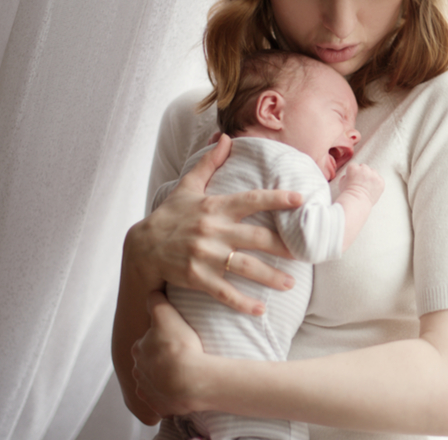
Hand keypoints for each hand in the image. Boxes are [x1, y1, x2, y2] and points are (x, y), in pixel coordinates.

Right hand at [126, 134, 302, 314]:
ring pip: (245, 268)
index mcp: (215, 207)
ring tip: (291, 284)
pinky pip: (224, 292)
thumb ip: (209, 164)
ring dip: (270, 277)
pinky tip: (261, 310)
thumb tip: (226, 138)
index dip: (276, 199)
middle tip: (307, 253)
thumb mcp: (187, 188)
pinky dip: (242, 303)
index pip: (251, 200)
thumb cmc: (169, 216)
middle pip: (256, 238)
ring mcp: (205, 256)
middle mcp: (213, 231)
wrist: (141, 249)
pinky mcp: (196, 277)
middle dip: (283, 246)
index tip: (300, 200)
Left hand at [131, 292, 207, 417]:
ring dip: (165, 381)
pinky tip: (186, 390)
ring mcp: (149, 392)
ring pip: (155, 384)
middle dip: (160, 362)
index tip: (173, 340)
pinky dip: (172, 398)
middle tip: (181, 357)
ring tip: (185, 375)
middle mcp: (138, 372)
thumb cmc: (178, 346)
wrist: (189, 379)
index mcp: (138, 350)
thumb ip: (157, 301)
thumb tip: (151, 293)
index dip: (160, 340)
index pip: (146, 342)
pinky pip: (165, 402)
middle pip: (149, 364)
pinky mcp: (161, 407)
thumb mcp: (166, 314)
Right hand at [339, 163, 384, 203]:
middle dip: (362, 173)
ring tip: (367, 186)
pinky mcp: (380, 181)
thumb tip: (348, 175)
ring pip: (373, 172)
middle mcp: (364, 168)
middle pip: (364, 167)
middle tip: (361, 183)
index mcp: (353, 167)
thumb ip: (346, 176)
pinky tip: (372, 189)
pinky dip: (377, 183)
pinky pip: (379, 179)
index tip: (353, 180)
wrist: (357, 202)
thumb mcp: (341, 182)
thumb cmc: (347, 194)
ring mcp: (373, 174)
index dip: (353, 173)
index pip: (354, 166)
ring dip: (370, 177)